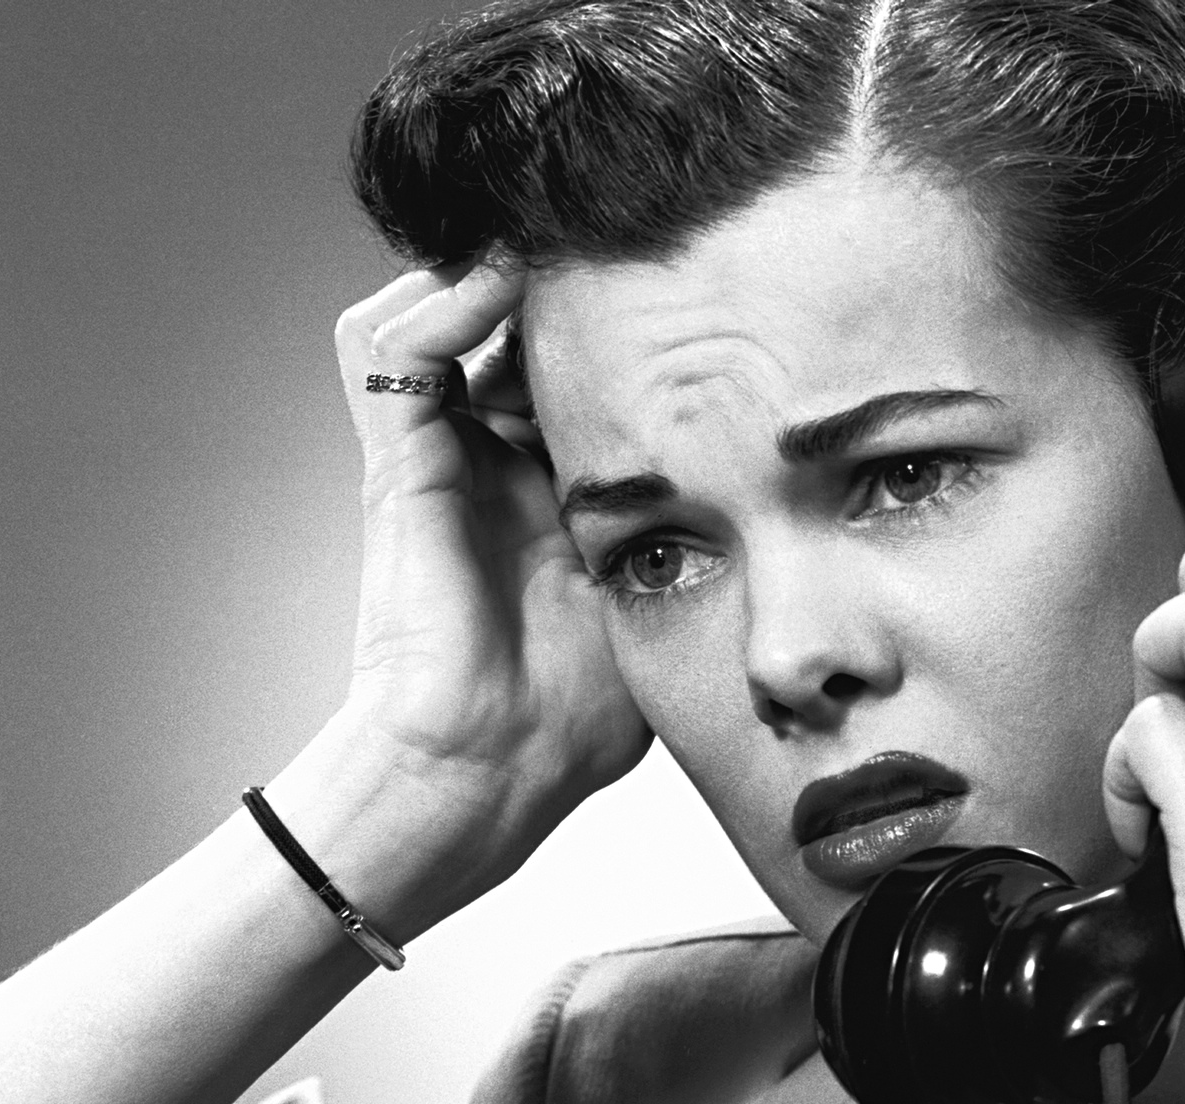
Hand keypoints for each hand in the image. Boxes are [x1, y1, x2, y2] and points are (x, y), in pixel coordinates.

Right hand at [311, 264, 650, 924]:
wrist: (491, 768)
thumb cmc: (577, 714)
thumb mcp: (667, 594)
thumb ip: (704, 532)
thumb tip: (795, 486)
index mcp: (546, 481)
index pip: (572, 361)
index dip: (623, 320)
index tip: (692, 293)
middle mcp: (486, 454)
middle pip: (508, 318)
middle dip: (567, 280)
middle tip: (638, 255)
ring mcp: (437, 454)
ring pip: (439, 306)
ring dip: (496, 273)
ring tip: (562, 253)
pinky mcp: (398, 464)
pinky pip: (388, 346)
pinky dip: (439, 301)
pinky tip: (501, 281)